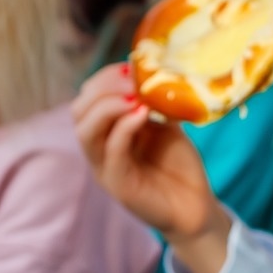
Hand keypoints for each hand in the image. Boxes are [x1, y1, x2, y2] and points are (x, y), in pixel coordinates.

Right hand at [71, 65, 230, 272]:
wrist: (194, 206)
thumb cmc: (177, 164)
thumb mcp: (163, 124)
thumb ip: (152, 102)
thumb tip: (149, 70)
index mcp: (105, 132)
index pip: (86, 98)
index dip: (104, 78)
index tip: (130, 66)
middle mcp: (98, 149)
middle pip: (79, 111)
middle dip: (102, 88)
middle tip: (132, 81)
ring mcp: (105, 168)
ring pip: (85, 131)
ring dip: (108, 106)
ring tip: (135, 97)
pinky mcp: (118, 185)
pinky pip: (111, 151)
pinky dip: (123, 128)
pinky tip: (142, 114)